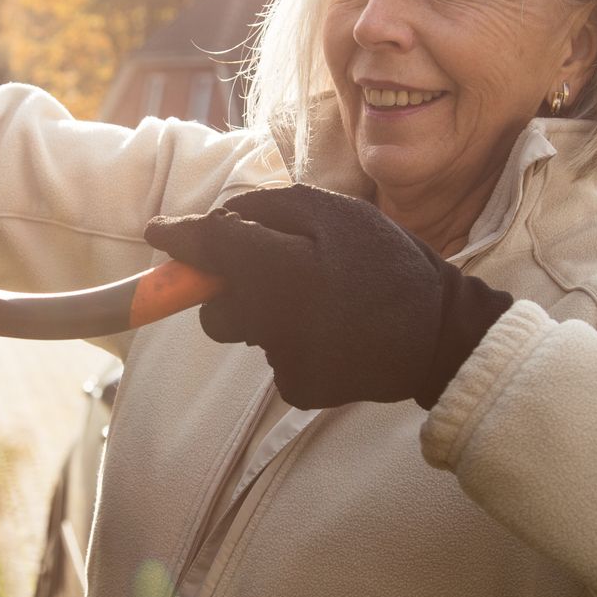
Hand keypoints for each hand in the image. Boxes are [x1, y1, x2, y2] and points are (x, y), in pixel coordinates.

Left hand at [143, 185, 512, 410]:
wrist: (439, 335)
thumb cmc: (388, 263)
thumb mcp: (337, 213)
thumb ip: (271, 208)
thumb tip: (218, 220)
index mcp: (280, 269)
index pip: (209, 249)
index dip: (179, 237)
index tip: (157, 230)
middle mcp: (272, 320)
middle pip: (215, 306)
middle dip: (228, 288)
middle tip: (272, 271)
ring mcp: (283, 360)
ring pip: (247, 331)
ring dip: (267, 312)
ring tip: (322, 300)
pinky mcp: (298, 388)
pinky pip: (276, 357)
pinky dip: (295, 341)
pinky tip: (333, 332)